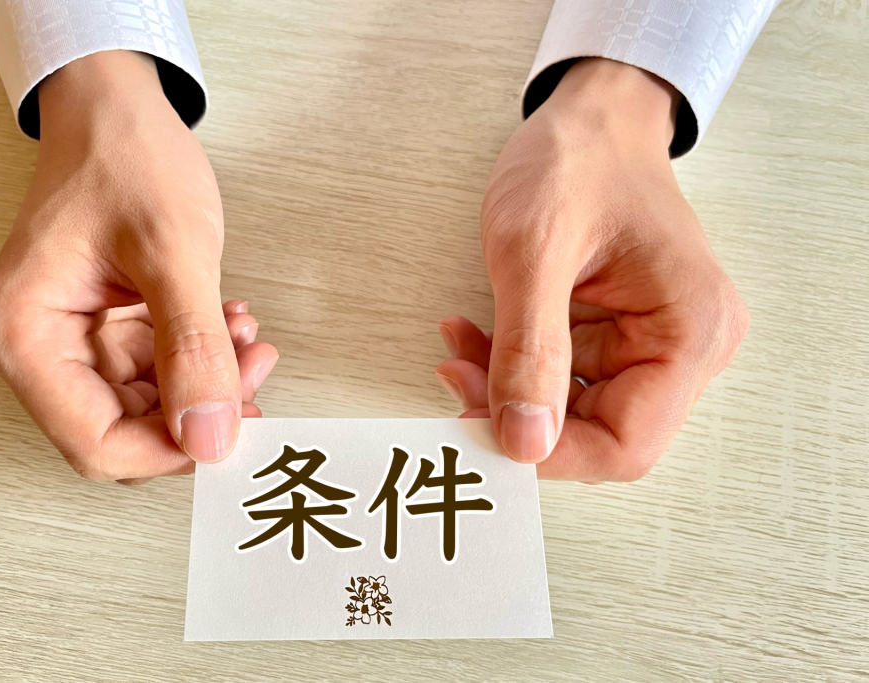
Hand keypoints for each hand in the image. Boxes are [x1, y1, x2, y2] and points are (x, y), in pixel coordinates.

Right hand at [0, 51, 277, 483]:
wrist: (116, 109)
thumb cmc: (125, 157)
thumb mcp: (173, 253)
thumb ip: (194, 350)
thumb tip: (212, 439)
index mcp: (23, 335)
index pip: (95, 442)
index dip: (170, 452)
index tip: (235, 432)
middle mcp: (32, 350)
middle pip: (121, 432)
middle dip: (196, 411)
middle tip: (253, 371)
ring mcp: (64, 344)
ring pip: (145, 409)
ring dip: (206, 383)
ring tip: (246, 337)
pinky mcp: (96, 333)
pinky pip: (152, 375)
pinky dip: (197, 360)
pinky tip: (228, 325)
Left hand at [436, 58, 748, 480]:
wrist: (590, 117)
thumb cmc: (577, 159)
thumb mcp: (535, 249)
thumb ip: (530, 350)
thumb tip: (522, 443)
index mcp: (691, 332)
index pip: (627, 444)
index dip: (551, 454)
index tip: (480, 428)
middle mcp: (686, 348)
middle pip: (598, 433)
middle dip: (518, 414)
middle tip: (455, 376)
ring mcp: (654, 343)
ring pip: (572, 410)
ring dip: (506, 389)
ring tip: (459, 346)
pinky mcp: (621, 334)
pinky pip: (563, 377)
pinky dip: (513, 365)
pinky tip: (477, 335)